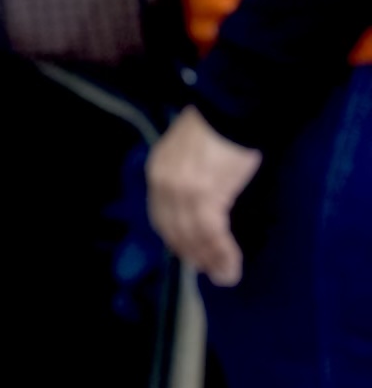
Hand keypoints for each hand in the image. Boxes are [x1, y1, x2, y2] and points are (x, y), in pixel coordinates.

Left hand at [147, 106, 264, 283]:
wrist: (231, 110)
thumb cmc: (218, 129)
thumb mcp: (190, 155)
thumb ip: (188, 179)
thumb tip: (202, 204)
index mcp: (156, 173)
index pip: (161, 217)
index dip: (176, 239)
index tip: (191, 255)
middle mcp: (163, 185)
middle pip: (174, 230)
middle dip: (192, 254)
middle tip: (210, 271)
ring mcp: (182, 192)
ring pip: (194, 236)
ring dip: (210, 260)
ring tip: (225, 276)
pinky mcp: (205, 196)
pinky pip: (212, 234)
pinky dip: (222, 253)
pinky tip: (232, 265)